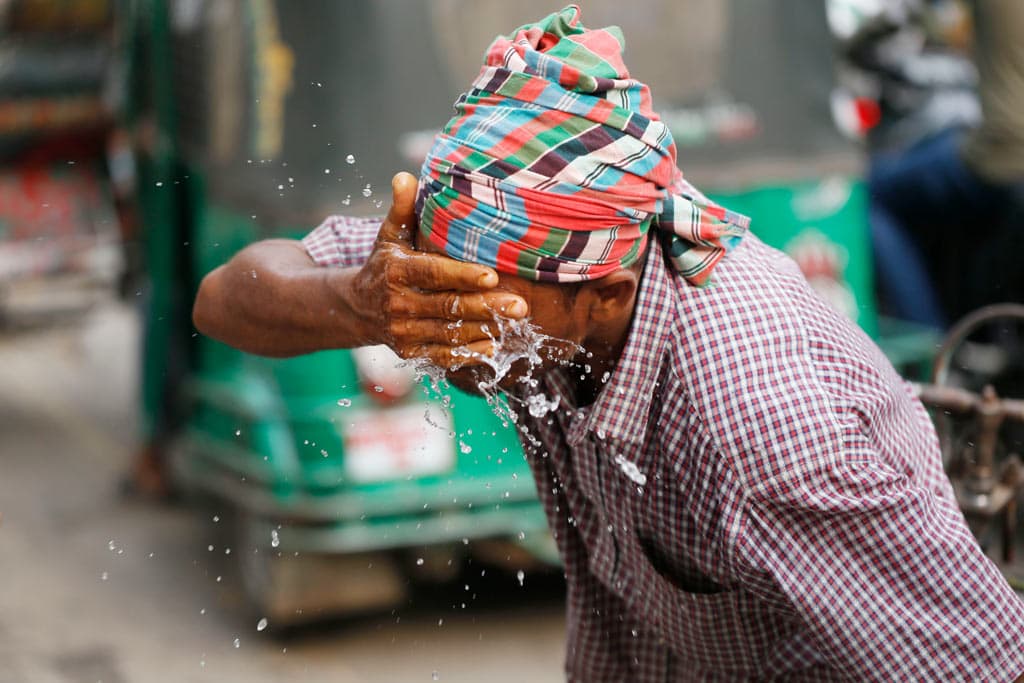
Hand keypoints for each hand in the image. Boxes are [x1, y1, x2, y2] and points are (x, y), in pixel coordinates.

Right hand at [339, 172, 528, 367]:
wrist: (358, 307)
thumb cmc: (385, 262)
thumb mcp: (390, 234)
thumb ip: (402, 209)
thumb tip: (405, 176)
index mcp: (396, 271)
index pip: (433, 273)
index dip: (462, 275)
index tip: (492, 274)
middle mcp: (398, 304)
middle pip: (447, 307)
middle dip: (486, 307)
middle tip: (520, 305)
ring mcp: (403, 332)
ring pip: (449, 334)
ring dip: (485, 330)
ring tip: (517, 324)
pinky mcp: (410, 353)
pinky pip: (443, 356)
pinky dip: (470, 354)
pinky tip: (496, 347)